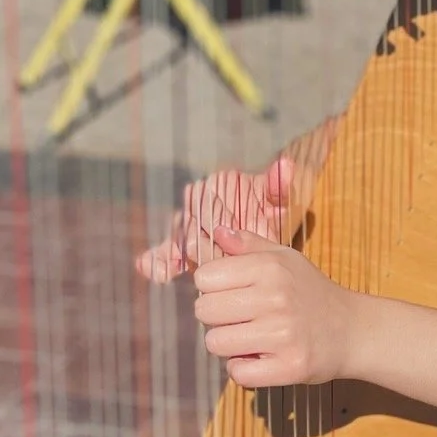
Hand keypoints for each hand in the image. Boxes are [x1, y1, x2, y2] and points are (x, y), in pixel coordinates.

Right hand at [137, 155, 295, 281]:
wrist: (262, 230)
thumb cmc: (268, 212)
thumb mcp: (277, 201)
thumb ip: (278, 187)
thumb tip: (286, 166)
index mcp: (219, 186)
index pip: (211, 201)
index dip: (214, 216)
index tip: (220, 231)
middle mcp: (199, 202)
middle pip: (191, 222)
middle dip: (195, 240)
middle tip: (198, 255)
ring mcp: (187, 225)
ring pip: (175, 238)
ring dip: (170, 253)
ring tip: (167, 269)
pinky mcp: (179, 247)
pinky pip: (165, 251)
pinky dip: (157, 261)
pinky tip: (149, 271)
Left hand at [193, 227, 355, 386]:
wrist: (353, 330)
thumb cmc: (312, 292)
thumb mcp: (285, 259)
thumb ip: (248, 245)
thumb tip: (216, 232)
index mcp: (271, 267)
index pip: (204, 278)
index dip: (212, 287)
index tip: (231, 293)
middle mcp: (276, 298)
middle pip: (204, 311)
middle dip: (217, 317)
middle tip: (240, 318)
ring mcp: (284, 334)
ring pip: (216, 343)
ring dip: (228, 344)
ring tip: (250, 338)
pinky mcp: (290, 367)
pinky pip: (238, 372)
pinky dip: (243, 369)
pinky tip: (260, 358)